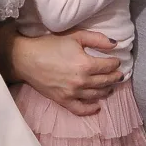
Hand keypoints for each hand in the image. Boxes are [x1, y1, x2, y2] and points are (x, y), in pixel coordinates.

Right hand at [5, 29, 122, 115]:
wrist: (26, 59)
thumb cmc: (51, 45)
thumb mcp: (76, 36)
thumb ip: (97, 39)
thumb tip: (115, 45)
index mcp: (86, 64)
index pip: (108, 66)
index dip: (115, 64)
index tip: (116, 61)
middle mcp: (81, 81)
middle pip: (105, 82)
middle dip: (114, 77)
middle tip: (119, 75)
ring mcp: (72, 93)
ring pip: (96, 95)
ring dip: (106, 91)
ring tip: (110, 87)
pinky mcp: (63, 101)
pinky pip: (80, 109)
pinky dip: (91, 109)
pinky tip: (97, 106)